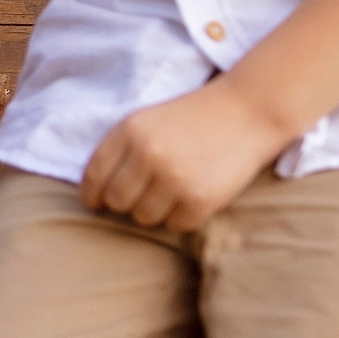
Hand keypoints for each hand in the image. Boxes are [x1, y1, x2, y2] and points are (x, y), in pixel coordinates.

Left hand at [80, 78, 294, 232]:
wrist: (247, 112)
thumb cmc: (193, 117)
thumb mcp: (148, 120)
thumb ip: (120, 149)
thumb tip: (95, 194)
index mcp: (130, 130)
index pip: (94, 176)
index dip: (91, 195)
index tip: (95, 203)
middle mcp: (148, 155)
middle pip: (117, 202)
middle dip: (126, 202)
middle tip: (145, 193)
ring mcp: (174, 179)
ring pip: (143, 218)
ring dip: (155, 210)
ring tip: (174, 190)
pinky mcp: (200, 200)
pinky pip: (175, 225)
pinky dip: (183, 216)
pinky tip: (194, 195)